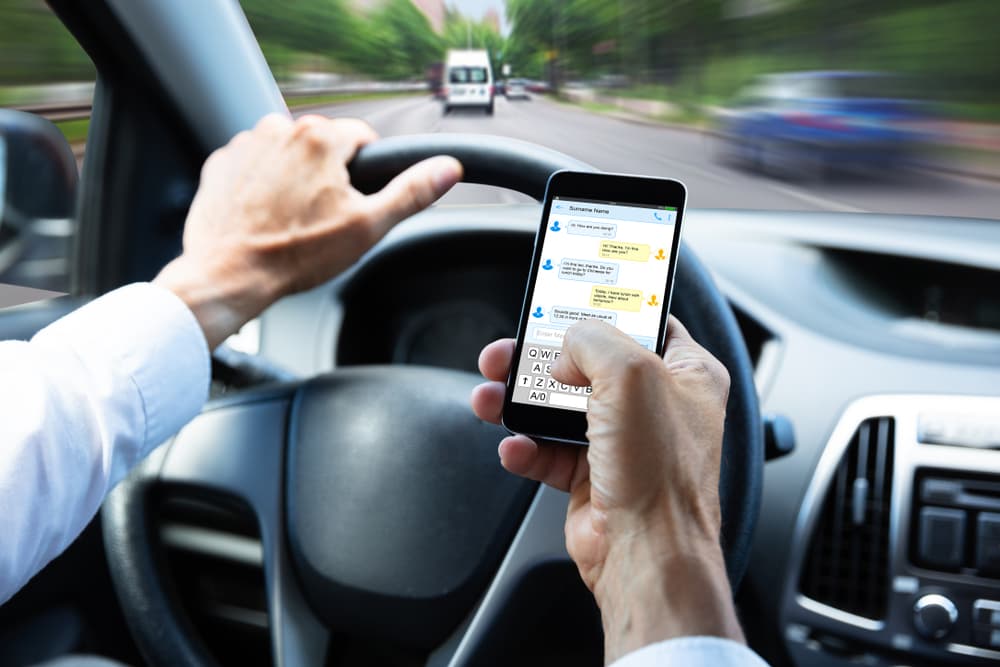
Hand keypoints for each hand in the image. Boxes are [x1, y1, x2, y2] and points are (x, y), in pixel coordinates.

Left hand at [155, 113, 461, 348]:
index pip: (362, 137)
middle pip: (324, 145)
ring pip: (288, 153)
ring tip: (291, 218)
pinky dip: (262, 184)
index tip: (355, 199)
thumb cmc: (294, 254)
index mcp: (320, 138)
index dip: (367, 171)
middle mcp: (280, 129)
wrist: (228, 274)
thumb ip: (411, 192)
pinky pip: (255, 164)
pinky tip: (265, 215)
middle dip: (329, 175)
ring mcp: (246, 143)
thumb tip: (447, 168)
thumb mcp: (367, 227)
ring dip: (294, 177)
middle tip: (323, 217)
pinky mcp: (222, 162)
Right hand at [470, 317, 744, 661]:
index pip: (644, 321)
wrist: (644, 555)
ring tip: (491, 395)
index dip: (604, 308)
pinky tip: (515, 446)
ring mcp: (623, 442)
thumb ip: (592, 340)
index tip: (567, 299)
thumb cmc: (661, 474)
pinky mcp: (592, 475)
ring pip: (558, 406)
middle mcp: (655, 405)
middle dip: (540, 358)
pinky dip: (525, 447)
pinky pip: (547, 451)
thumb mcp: (629, 375)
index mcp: (686, 373)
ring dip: (519, 401)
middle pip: (587, 362)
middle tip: (508, 351)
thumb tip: (565, 347)